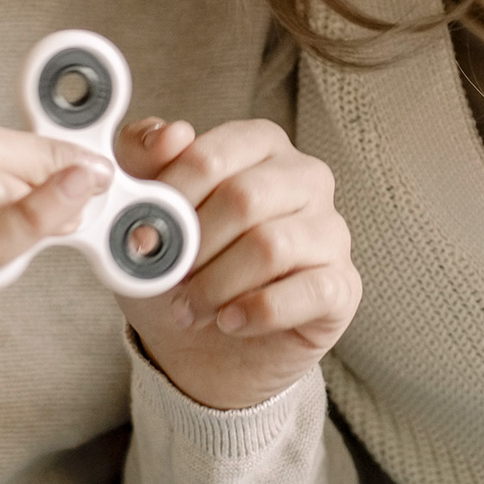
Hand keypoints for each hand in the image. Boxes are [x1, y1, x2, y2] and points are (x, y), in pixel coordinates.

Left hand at [116, 117, 360, 412]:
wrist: (204, 348)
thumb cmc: (181, 267)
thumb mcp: (145, 211)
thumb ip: (142, 158)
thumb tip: (169, 134)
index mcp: (260, 145)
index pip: (211, 155)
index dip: (169, 199)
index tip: (141, 235)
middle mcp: (305, 178)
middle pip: (243, 198)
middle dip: (192, 247)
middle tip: (166, 278)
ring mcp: (331, 231)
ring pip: (271, 247)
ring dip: (216, 285)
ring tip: (190, 308)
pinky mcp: (342, 285)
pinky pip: (307, 292)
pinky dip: (257, 312)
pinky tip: (230, 322)